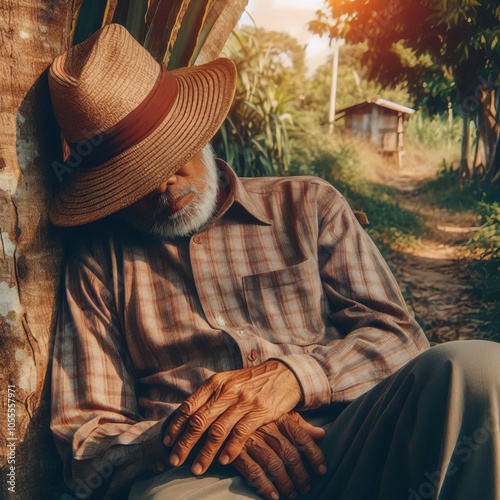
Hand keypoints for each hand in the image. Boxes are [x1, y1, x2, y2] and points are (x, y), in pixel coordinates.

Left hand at [163, 360, 301, 473]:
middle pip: (200, 421)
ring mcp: (244, 400)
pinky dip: (230, 449)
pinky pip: (241, 432)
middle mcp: (228, 390)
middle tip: (174, 461)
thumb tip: (187, 416)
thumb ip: (211, 396)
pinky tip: (223, 461)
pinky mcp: (260, 410)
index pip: (190, 405)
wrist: (284, 374)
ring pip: (218, 430)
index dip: (177, 425)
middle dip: (184, 443)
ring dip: (205, 453)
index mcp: (216, 382)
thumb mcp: (229, 381)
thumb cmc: (252, 381)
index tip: (168, 441)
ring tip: (197, 469)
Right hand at [233, 411, 326, 499]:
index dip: (314, 455)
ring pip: (274, 465)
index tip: (322, 470)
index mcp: (279, 417)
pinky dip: (265, 486)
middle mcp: (267, 428)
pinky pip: (253, 471)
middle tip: (306, 487)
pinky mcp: (237, 451)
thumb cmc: (258, 414)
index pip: (302, 437)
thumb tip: (321, 434)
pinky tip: (274, 495)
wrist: (225, 410)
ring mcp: (252, 440)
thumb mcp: (279, 413)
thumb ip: (299, 425)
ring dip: (286, 483)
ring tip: (292, 493)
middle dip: (301, 474)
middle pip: (290, 454)